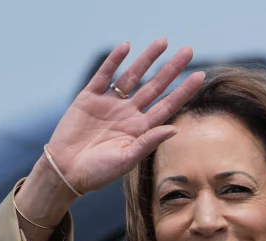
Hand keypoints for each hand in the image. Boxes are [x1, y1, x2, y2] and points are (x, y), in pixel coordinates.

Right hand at [42, 39, 204, 195]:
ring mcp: (109, 104)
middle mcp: (128, 114)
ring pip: (132, 76)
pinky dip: (114, 61)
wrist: (66, 171)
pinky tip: (126, 47)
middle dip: (171, 69)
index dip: (183, 91)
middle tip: (188, 51)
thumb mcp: (127, 159)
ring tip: (162, 42)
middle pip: (154, 86)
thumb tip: (176, 129)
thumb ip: (149, 142)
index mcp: (140, 130)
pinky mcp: (89, 98)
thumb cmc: (97, 172)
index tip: (200, 76)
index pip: (167, 106)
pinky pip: (104, 75)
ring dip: (147, 59)